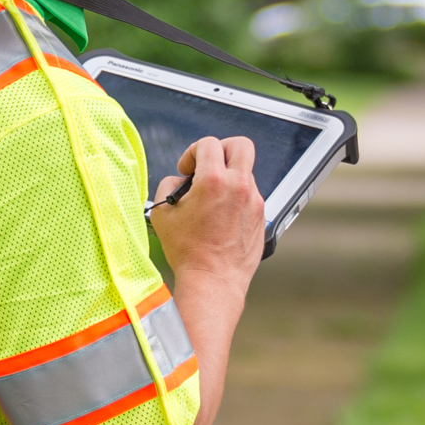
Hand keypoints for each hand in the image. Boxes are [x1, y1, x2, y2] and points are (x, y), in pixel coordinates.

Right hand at [149, 135, 263, 285]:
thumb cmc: (189, 252)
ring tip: (212, 198)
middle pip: (241, 145)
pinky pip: (250, 195)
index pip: (209, 144)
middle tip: (209, 165)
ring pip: (245, 172)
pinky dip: (237, 197)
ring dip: (229, 177)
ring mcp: (254, 201)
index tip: (187, 169)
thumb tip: (180, 180)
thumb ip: (169, 185)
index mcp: (215, 182)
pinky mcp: (261, 216)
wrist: (213, 281)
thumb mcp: (163, 214)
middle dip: (222, 149)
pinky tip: (222, 215)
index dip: (192, 152)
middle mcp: (240, 187)